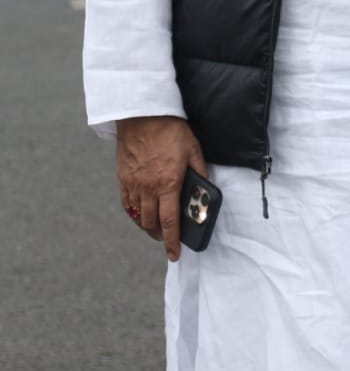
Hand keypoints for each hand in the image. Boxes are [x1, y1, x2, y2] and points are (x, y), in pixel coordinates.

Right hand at [117, 115, 206, 261]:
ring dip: (147, 226)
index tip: (174, 254)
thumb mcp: (194, 150)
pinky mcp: (122, 178)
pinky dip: (134, 213)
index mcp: (168, 183)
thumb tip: (206, 189)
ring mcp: (133, 184)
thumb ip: (199, 172)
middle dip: (160, 236)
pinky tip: (140, 214)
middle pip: (151, 223)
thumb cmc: (172, 131)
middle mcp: (148, 188)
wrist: (143, 116)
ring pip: (138, 216)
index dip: (172, 241)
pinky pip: (126, 204)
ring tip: (156, 228)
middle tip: (167, 239)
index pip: (170, 221)